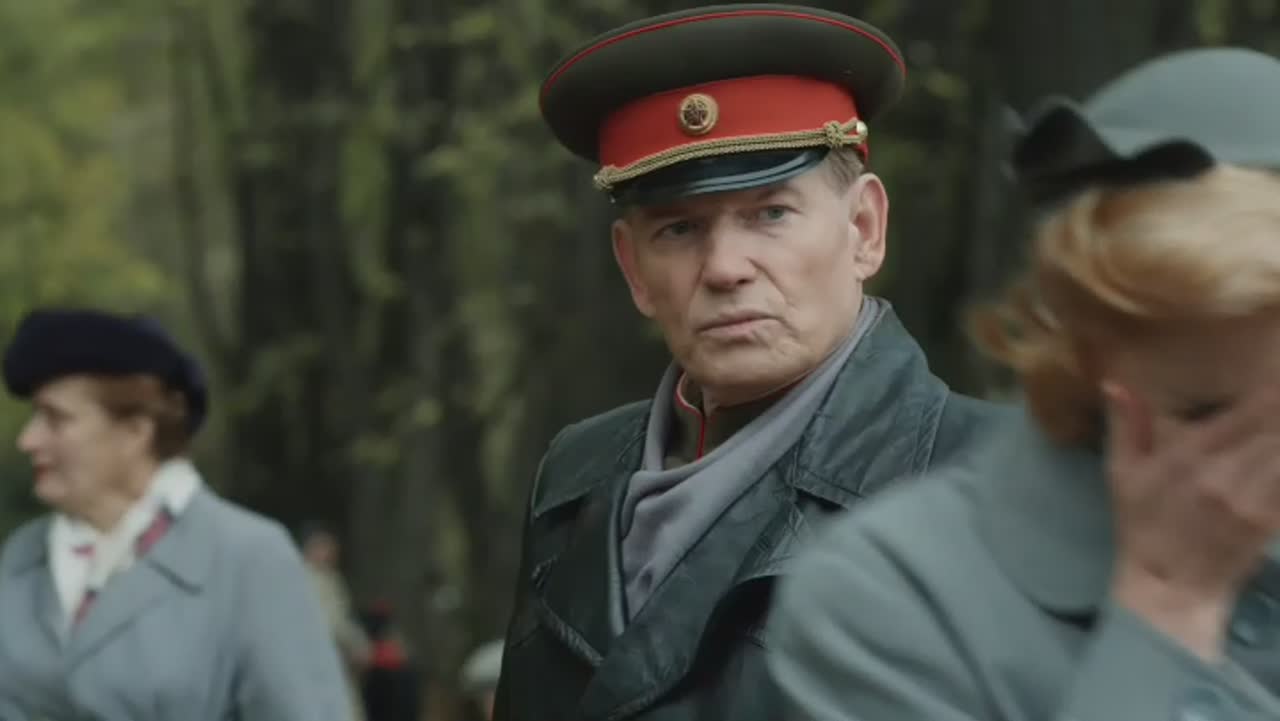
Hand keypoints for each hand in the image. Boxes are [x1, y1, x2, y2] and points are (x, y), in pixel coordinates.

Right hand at [1103, 382, 1279, 659]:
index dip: (1273, 389)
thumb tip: (1116, 382)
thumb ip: (1127, 425)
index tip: (1278, 367)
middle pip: (1276, 428)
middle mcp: (1224, 474)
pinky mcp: (1270, 523)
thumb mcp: (1122, 473)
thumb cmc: (1142, 524)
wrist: (1167, 586)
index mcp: (1188, 456)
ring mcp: (1253, 501)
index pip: (1247, 411)